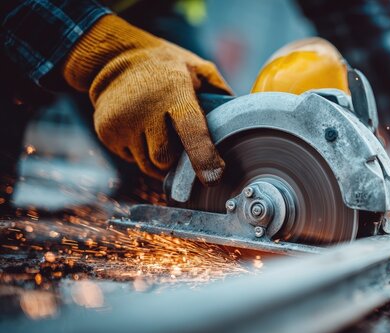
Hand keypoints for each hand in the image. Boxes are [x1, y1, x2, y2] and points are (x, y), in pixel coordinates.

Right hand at [63, 15, 231, 184]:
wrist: (114, 58)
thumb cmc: (166, 68)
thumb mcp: (197, 69)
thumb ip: (219, 92)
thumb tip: (243, 118)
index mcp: (175, 93)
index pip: (192, 132)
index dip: (203, 157)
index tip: (214, 177)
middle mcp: (146, 110)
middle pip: (166, 158)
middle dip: (176, 159)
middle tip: (180, 144)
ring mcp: (123, 123)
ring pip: (148, 165)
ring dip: (159, 160)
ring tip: (160, 136)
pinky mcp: (106, 132)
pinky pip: (131, 159)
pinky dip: (140, 153)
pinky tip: (141, 131)